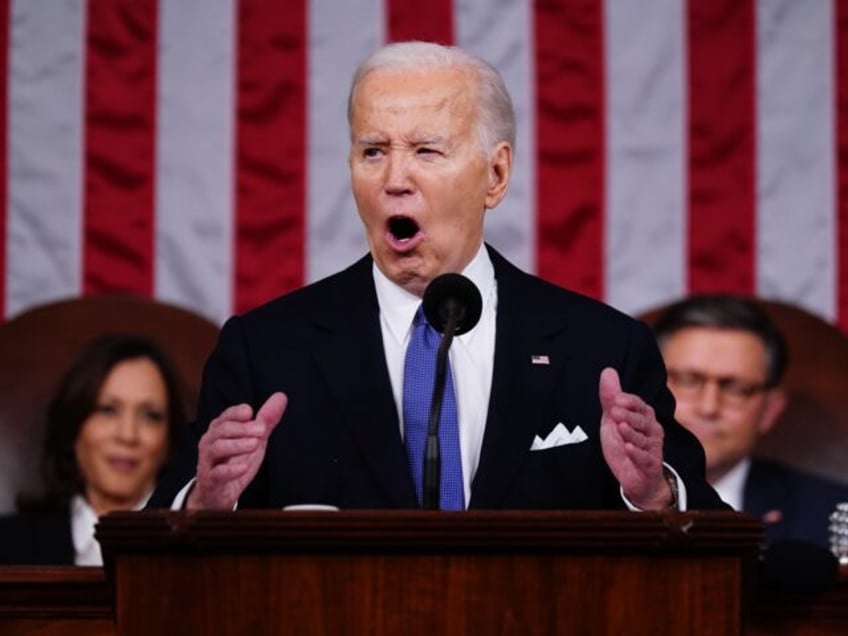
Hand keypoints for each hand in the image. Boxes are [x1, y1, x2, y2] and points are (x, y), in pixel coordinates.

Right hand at [187, 392, 287, 509]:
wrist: (219, 494)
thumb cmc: (235, 461)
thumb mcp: (254, 440)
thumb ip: (266, 420)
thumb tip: (281, 396)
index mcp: (220, 429)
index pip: (226, 416)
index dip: (237, 412)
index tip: (250, 412)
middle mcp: (210, 442)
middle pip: (222, 429)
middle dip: (242, 428)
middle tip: (261, 430)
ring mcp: (207, 461)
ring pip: (217, 448)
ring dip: (237, 445)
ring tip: (255, 444)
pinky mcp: (209, 480)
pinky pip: (217, 473)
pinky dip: (230, 470)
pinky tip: (244, 467)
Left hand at [598, 368, 670, 509]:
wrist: (635, 477)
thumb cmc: (625, 443)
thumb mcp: (613, 420)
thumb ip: (610, 397)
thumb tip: (608, 370)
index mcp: (644, 416)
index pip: (639, 404)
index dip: (628, 401)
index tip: (615, 399)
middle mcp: (652, 430)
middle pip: (642, 420)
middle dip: (629, 415)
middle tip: (614, 412)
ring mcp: (653, 448)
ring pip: (643, 439)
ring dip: (631, 433)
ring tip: (621, 427)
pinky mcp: (650, 465)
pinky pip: (645, 458)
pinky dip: (637, 453)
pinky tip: (628, 448)